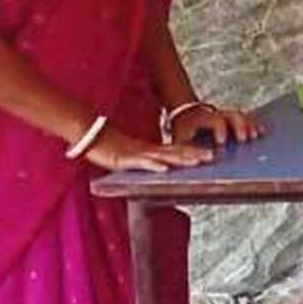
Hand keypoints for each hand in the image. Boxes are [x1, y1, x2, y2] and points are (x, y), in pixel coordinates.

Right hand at [85, 128, 211, 173]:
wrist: (88, 135)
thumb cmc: (107, 147)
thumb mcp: (130, 156)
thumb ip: (144, 160)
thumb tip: (158, 166)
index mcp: (150, 150)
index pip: (176, 150)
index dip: (193, 151)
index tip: (211, 153)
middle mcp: (147, 151)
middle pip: (175, 152)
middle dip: (195, 155)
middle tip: (214, 156)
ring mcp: (137, 154)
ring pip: (164, 157)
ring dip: (182, 159)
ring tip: (199, 161)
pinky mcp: (125, 159)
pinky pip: (142, 163)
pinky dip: (154, 165)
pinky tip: (166, 168)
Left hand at [168, 103, 262, 146]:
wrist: (185, 114)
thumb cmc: (182, 131)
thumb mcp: (179, 140)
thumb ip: (188, 150)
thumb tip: (205, 159)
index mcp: (203, 117)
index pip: (215, 120)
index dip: (220, 130)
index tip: (222, 142)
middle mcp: (217, 114)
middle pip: (232, 116)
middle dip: (240, 127)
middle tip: (244, 139)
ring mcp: (227, 114)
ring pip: (241, 117)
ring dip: (249, 126)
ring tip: (255, 136)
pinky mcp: (233, 118)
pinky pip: (246, 119)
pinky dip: (254, 125)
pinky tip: (261, 132)